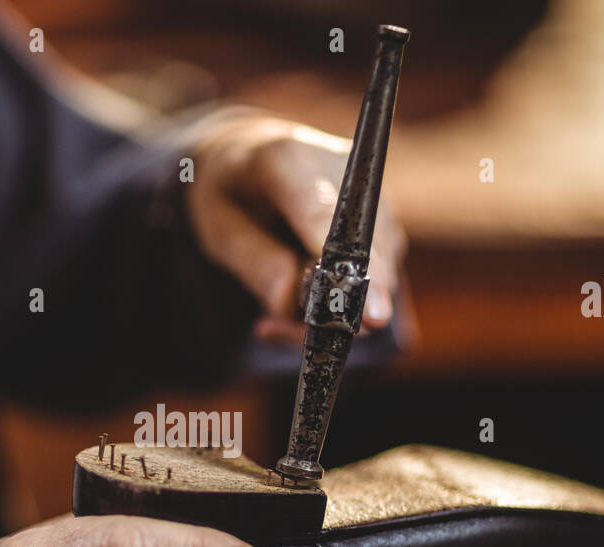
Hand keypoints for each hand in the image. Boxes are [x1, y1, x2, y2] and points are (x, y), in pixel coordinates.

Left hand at [184, 112, 407, 344]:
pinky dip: (340, 305)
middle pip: (362, 256)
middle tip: (274, 330)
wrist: (254, 160)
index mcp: (288, 158)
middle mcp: (346, 171)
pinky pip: (375, 281)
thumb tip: (293, 306)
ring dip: (329, 312)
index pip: (325, 219)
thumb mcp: (217, 227)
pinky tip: (300, 302)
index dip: (349, 268)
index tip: (372, 315)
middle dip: (330, 308)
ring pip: (375, 277)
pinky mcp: (386, 225)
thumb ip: (255, 264)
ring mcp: (374, 199)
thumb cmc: (231, 193)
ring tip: (275, 316)